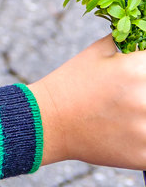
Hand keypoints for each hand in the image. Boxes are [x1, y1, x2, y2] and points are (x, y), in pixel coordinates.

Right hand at [32, 33, 145, 167]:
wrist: (50, 120)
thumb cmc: (73, 81)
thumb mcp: (98, 52)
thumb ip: (126, 42)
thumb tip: (141, 32)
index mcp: (135, 69)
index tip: (143, 74)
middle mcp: (143, 98)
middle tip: (139, 95)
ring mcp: (144, 129)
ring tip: (136, 110)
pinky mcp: (143, 155)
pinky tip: (135, 131)